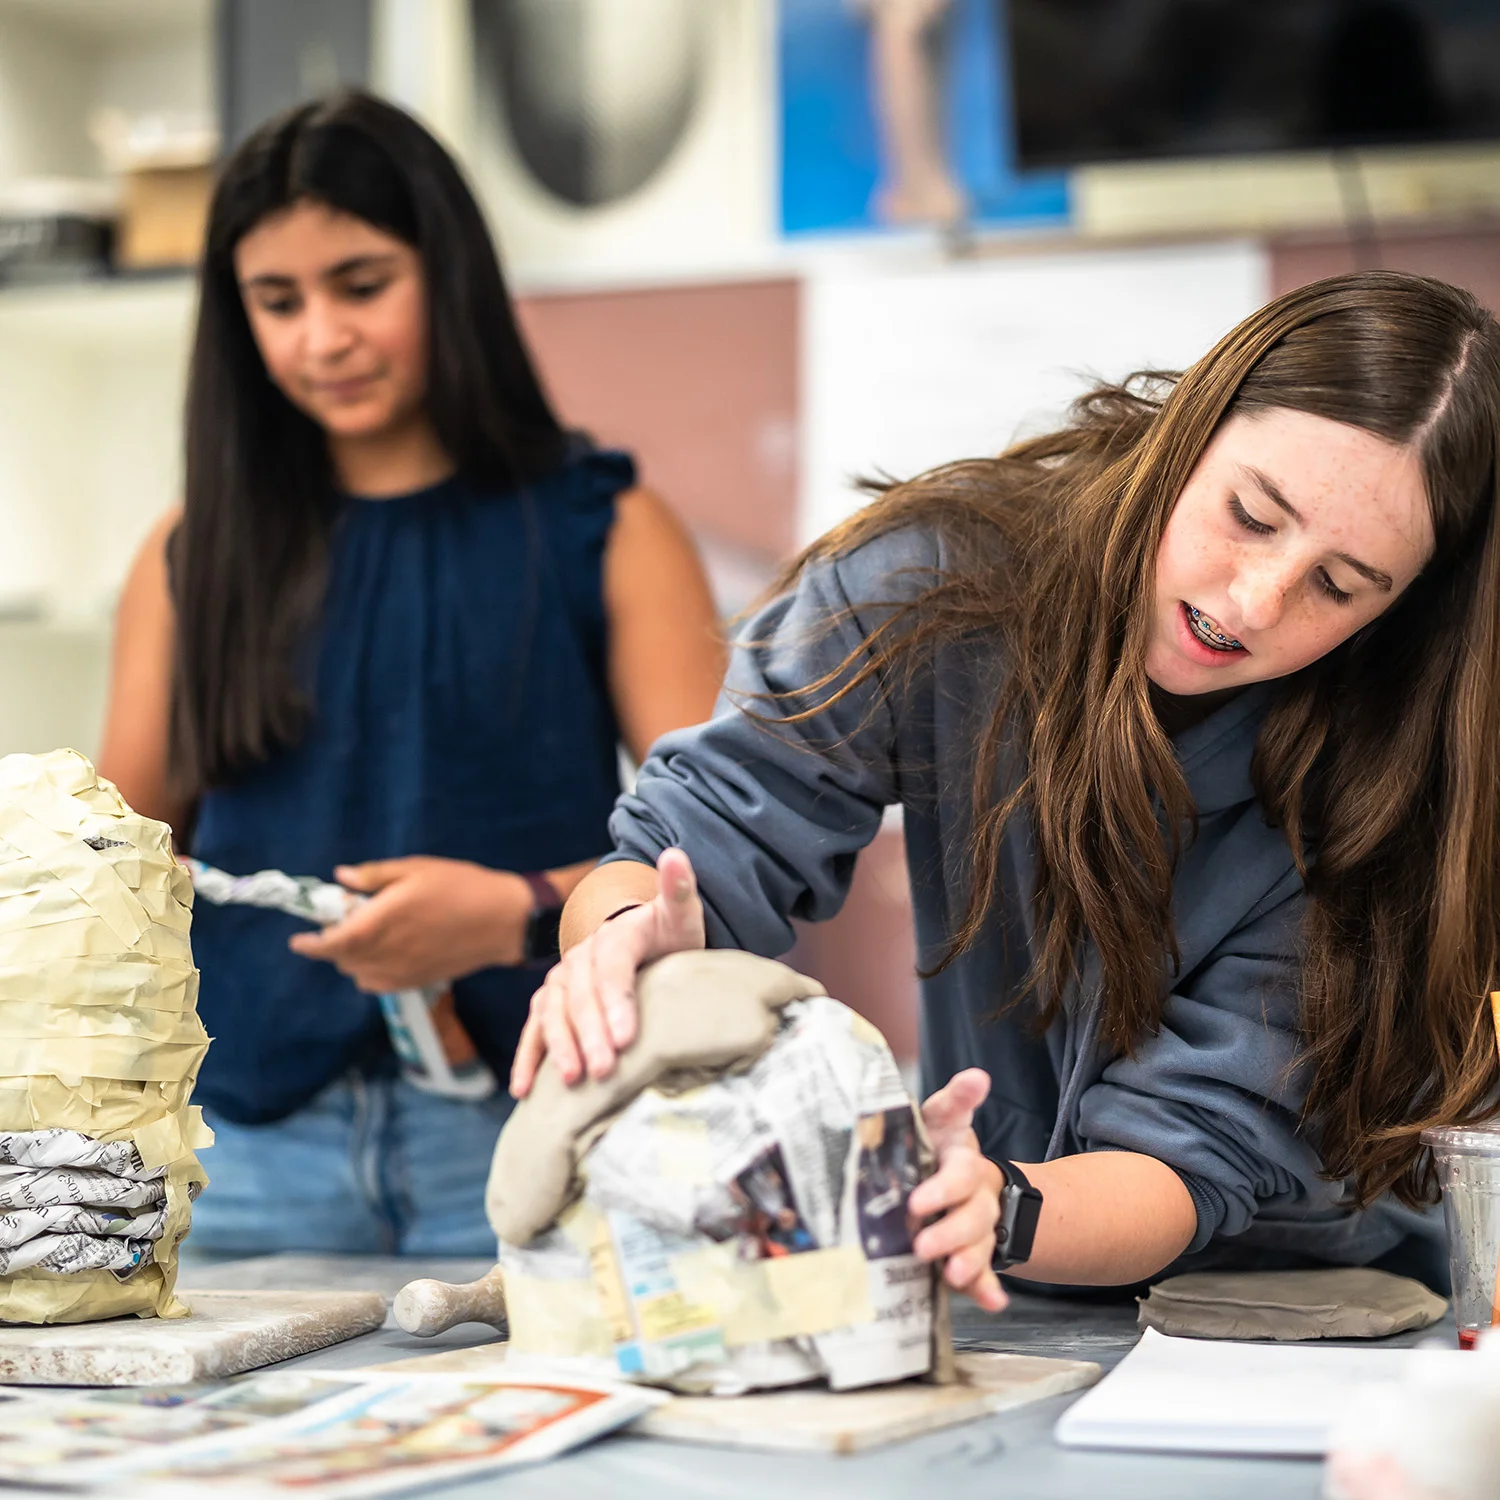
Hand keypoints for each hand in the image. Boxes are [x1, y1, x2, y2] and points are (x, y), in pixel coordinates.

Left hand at [288, 856, 530, 991]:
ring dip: (352, 957)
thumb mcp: (417, 869)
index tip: (299, 939)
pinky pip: (378, 983)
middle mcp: (386, 952)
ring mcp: (402, 972)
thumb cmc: (461, 887)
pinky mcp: (416, 982)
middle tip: (347, 918)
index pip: (332, 942)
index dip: (311, 944)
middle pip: (342, 959)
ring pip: (358, 973)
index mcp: (382, 922)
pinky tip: (386, 953)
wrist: (502, 921)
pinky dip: (370, 971)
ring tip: (369, 935)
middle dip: (334, 942)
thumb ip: (376, 876)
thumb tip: (342, 878)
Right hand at [509, 847, 703, 1097]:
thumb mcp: (681, 913)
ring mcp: (562, 978)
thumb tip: (675, 854)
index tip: (625, 1038)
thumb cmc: (669, 933)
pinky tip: (524, 1090)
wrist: (645, 939)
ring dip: (558, 1046)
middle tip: (604, 1070)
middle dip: (590, 1033)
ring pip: (552, 1011)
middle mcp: (583, 955)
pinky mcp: (551, 1001)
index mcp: (616, 933)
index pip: (612, 965)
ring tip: (571, 1081)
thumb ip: (679, 889)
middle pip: (581, 995)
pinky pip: (535, 1027)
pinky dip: (527, 1057)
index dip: (616, 1000)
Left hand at [908, 1068, 1006, 1312]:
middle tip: (922, 1245)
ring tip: (953, 1274)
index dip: (943, 1188)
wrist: (954, 1174)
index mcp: (963, 1163)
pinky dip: (988, 1289)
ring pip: (981, 1245)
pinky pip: (986, 1273)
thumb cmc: (936, 1144)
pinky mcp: (974, 1254)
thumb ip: (955, 1100)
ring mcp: (978, 1228)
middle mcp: (976, 1196)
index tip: (917, 1203)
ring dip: (970, 1261)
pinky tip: (993, 1303)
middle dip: (951, 1231)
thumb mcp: (940, 1119)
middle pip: (974, 1214)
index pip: (961, 1172)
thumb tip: (978, 1076)